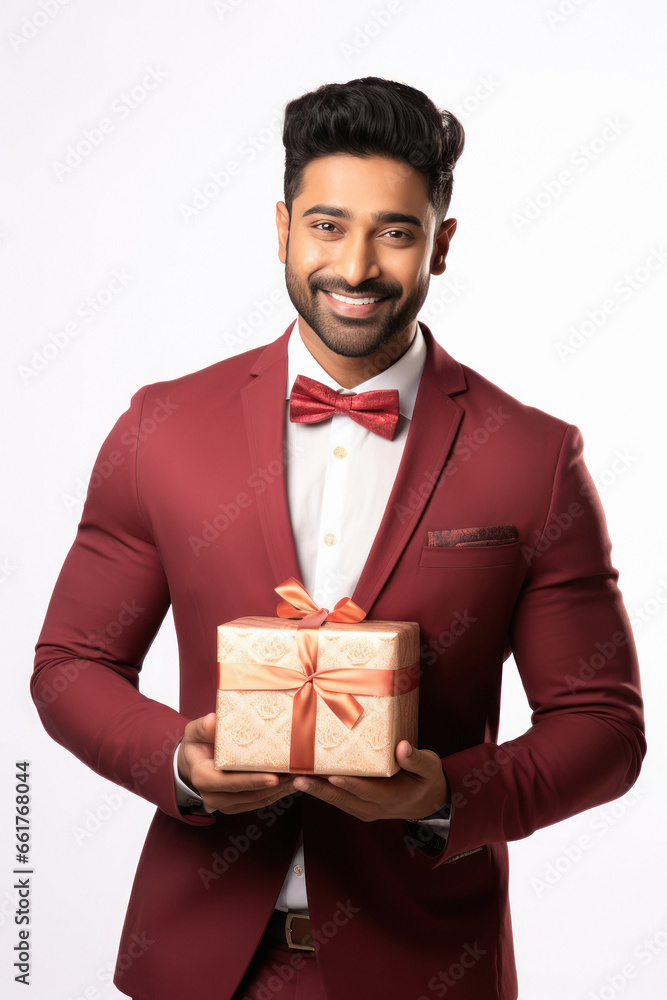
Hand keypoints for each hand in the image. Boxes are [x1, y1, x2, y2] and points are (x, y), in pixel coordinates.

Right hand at [177, 712, 295, 814]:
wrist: (192, 762)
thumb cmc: (196, 744)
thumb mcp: (195, 731)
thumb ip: (204, 727)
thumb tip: (213, 721)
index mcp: (202, 776)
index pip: (227, 782)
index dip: (251, 781)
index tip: (273, 777)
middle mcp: (212, 795)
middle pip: (247, 794)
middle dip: (273, 787)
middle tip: (296, 776)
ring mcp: (223, 803)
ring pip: (255, 801)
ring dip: (278, 792)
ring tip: (299, 778)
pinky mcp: (234, 805)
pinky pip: (257, 803)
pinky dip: (274, 794)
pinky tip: (290, 784)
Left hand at [291, 741, 448, 821]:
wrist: (428, 802)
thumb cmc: (428, 780)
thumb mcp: (430, 768)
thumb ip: (416, 759)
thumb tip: (402, 747)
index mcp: (390, 798)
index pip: (366, 791)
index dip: (349, 785)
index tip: (332, 777)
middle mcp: (372, 808)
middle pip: (341, 799)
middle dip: (318, 789)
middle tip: (297, 777)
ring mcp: (363, 809)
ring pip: (334, 800)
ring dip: (314, 789)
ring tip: (293, 776)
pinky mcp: (356, 805)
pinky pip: (335, 798)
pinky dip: (320, 789)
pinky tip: (304, 777)